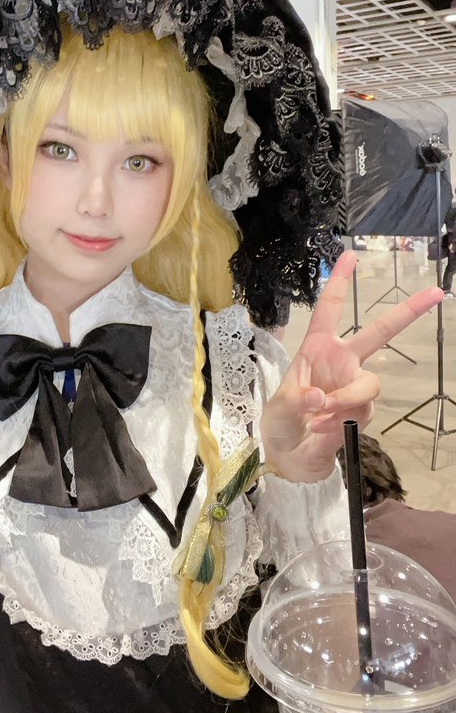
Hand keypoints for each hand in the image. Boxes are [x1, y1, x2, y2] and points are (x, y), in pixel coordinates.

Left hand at [261, 251, 441, 481]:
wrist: (290, 457)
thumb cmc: (280, 424)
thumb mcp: (277, 408)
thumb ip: (295, 400)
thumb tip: (319, 396)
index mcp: (317, 349)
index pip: (329, 310)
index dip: (338, 282)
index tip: (350, 255)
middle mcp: (342, 362)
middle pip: (380, 333)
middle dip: (407, 312)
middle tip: (435, 293)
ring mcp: (354, 387)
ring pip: (369, 384)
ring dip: (346, 399)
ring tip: (320, 415)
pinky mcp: (361, 412)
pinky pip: (361, 411)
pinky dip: (340, 421)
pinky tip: (323, 429)